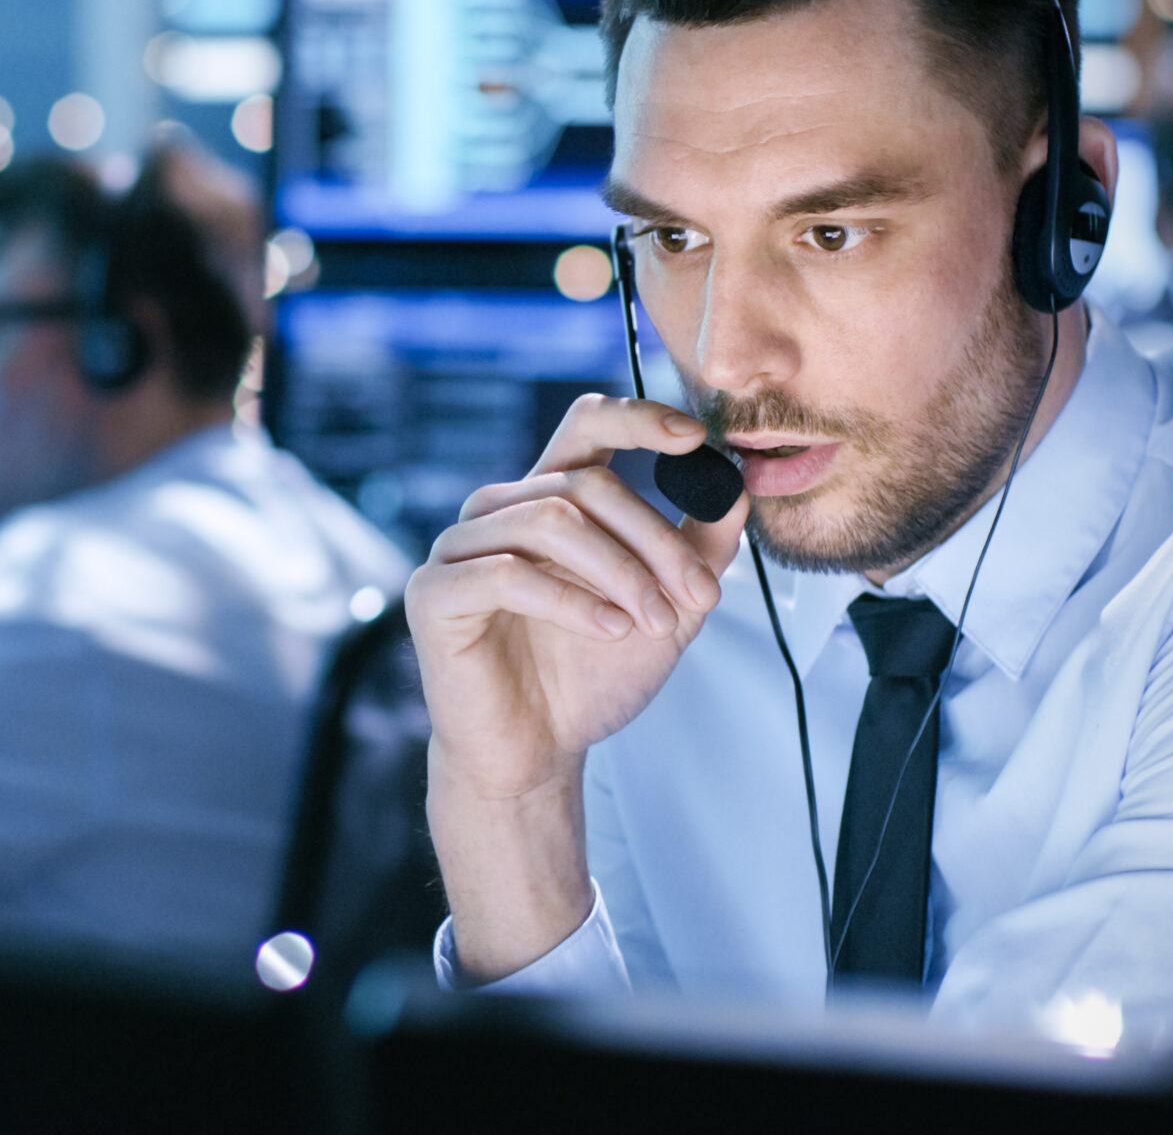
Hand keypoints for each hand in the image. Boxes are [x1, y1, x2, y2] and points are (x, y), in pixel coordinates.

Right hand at [407, 395, 748, 978]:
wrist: (537, 755)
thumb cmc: (587, 678)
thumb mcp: (665, 608)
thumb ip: (697, 549)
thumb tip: (737, 486)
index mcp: (547, 499)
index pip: (586, 425)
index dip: (637, 418)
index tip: (693, 437)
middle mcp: (498, 511)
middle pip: (584, 483)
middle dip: (654, 539)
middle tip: (699, 596)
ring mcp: (459, 549)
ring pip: (551, 521)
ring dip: (620, 572)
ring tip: (656, 624)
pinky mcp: (435, 595)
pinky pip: (507, 574)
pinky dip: (571, 601)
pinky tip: (610, 631)